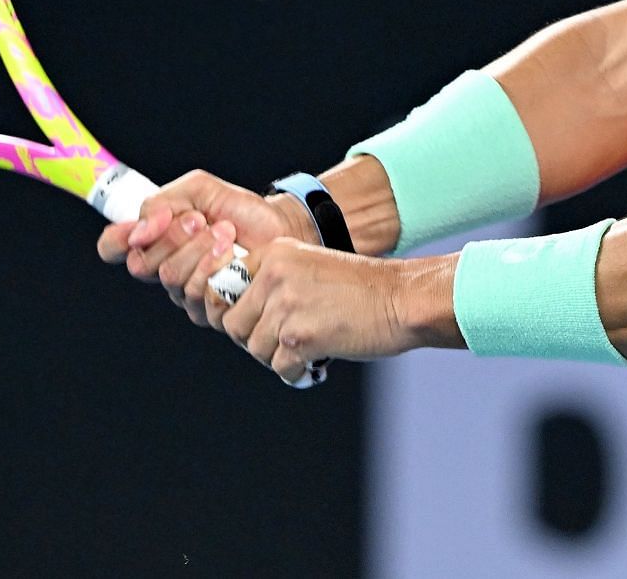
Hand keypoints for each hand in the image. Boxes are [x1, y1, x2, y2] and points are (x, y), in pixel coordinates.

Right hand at [95, 169, 315, 324]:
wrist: (281, 228)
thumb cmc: (241, 211)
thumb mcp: (199, 191)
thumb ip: (163, 202)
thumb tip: (140, 227)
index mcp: (156, 239)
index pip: (113, 248)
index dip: (116, 241)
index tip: (138, 228)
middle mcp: (165, 268)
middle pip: (143, 263)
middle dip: (173, 238)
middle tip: (199, 220)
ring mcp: (186, 293)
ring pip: (172, 278)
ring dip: (200, 249)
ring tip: (225, 233)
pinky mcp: (210, 310)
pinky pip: (198, 294)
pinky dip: (216, 267)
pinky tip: (233, 256)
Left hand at [222, 239, 452, 384]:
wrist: (401, 299)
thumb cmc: (361, 289)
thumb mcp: (308, 267)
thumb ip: (273, 283)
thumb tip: (237, 318)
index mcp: (274, 254)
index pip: (225, 288)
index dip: (238, 312)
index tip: (257, 323)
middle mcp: (274, 276)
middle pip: (234, 324)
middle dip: (255, 339)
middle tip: (283, 343)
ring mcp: (286, 307)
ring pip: (255, 349)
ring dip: (277, 357)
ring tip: (305, 351)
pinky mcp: (300, 338)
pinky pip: (279, 367)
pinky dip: (296, 372)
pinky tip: (316, 363)